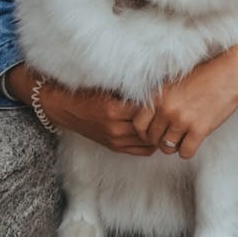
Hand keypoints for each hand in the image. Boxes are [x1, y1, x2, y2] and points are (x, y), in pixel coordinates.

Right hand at [40, 82, 157, 155]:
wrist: (64, 108)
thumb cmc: (85, 93)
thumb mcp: (107, 86)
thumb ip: (129, 89)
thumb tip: (154, 88)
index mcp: (113, 110)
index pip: (147, 109)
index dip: (160, 103)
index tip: (168, 97)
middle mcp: (115, 128)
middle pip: (151, 127)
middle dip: (162, 119)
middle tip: (173, 110)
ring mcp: (115, 140)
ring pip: (148, 141)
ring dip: (158, 132)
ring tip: (167, 121)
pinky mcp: (114, 147)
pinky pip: (141, 150)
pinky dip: (152, 142)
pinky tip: (157, 132)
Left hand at [132, 32, 237, 158]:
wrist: (232, 72)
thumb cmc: (206, 74)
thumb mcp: (176, 81)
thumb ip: (161, 98)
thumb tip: (151, 117)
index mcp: (159, 95)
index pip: (138, 124)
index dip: (144, 132)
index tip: (154, 131)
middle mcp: (167, 109)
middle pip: (152, 139)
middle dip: (159, 140)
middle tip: (170, 136)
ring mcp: (182, 120)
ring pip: (167, 148)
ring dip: (174, 146)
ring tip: (182, 138)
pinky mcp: (199, 130)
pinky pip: (185, 152)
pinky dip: (188, 150)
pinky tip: (193, 141)